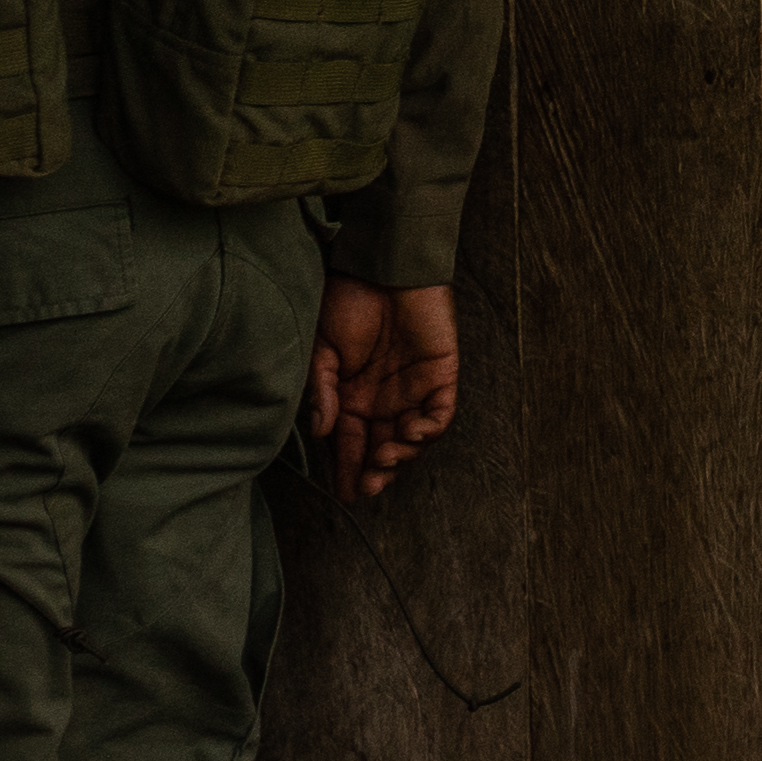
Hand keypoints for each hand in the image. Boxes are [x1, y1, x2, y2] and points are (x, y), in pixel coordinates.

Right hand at [308, 279, 463, 501]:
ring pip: (411, 439)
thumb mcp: (321, 350)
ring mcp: (412, 390)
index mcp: (350, 398)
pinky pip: (440, 414)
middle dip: (375, 472)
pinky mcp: (440, 377)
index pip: (349, 444)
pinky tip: (411, 435)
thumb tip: (321, 431)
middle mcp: (381, 400)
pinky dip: (429, 430)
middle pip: (381, 448)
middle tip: (367, 487)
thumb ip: (322, 391)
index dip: (347, 469)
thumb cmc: (346, 302)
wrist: (379, 267)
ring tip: (384, 460)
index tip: (344, 493)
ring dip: (400, 455)